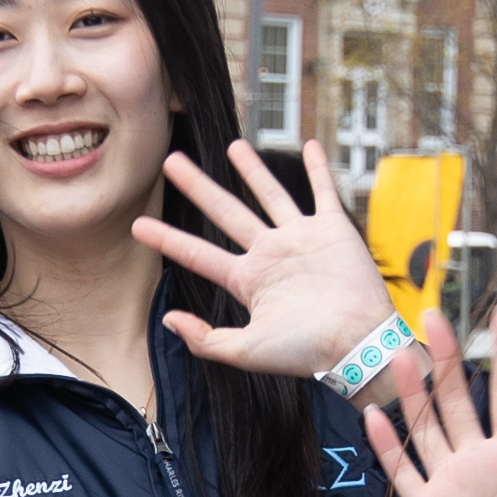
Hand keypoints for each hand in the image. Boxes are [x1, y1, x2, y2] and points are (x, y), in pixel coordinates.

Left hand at [136, 138, 390, 382]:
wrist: (357, 343)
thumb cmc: (306, 351)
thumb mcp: (246, 351)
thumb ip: (206, 339)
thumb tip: (168, 319)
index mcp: (248, 280)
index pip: (198, 253)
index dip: (167, 239)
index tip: (138, 226)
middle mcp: (270, 254)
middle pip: (225, 212)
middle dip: (198, 187)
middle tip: (171, 162)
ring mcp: (300, 239)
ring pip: (270, 195)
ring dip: (252, 170)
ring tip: (232, 147)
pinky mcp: (332, 229)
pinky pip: (322, 191)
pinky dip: (317, 168)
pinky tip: (308, 145)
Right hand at [368, 300, 496, 496]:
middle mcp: (477, 460)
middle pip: (457, 400)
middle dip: (445, 359)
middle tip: (433, 317)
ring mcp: (449, 482)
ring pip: (426, 427)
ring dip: (413, 394)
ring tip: (400, 355)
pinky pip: (403, 472)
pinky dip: (388, 446)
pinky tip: (373, 416)